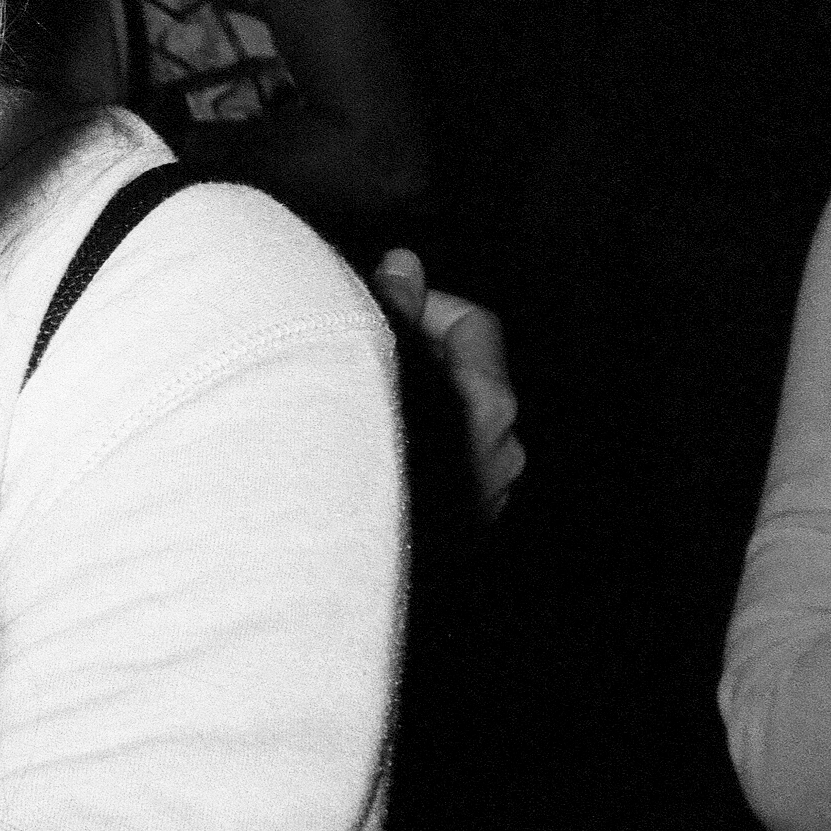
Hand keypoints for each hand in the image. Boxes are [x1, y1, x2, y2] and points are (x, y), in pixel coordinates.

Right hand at [371, 250, 524, 521]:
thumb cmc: (350, 455)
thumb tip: (405, 264)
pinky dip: (412, 453)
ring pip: (452, 426)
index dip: (423, 306)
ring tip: (352, 408)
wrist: (330, 565)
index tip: (376, 312)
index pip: (472, 322)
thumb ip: (393, 305)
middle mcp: (500, 453)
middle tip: (354, 356)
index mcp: (488, 404)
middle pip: (464, 375)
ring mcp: (484, 500)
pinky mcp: (458, 536)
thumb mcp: (370, 360)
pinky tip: (360, 458)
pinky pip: (442, 471)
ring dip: (410, 408)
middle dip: (413, 358)